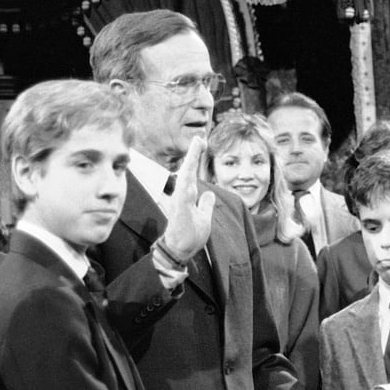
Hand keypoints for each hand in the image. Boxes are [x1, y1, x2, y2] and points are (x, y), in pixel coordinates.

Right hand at [159, 136, 215, 260]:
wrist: (181, 252)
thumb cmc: (189, 236)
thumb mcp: (203, 218)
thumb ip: (205, 205)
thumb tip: (209, 194)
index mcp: (187, 196)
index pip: (192, 173)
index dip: (195, 158)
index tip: (200, 142)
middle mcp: (182, 196)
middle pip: (187, 170)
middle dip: (193, 154)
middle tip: (199, 137)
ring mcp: (179, 202)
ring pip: (184, 177)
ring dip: (190, 161)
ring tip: (196, 145)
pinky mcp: (179, 210)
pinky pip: (182, 192)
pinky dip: (185, 180)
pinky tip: (188, 169)